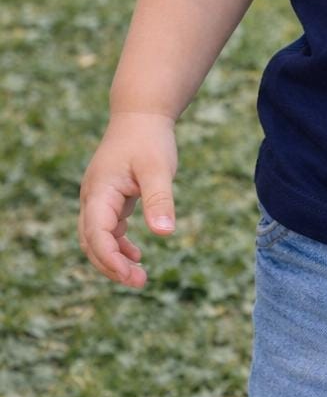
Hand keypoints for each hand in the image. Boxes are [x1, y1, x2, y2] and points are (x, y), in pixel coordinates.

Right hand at [78, 111, 178, 288]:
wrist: (142, 114)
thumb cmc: (150, 139)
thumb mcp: (158, 169)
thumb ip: (159, 201)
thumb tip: (164, 233)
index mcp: (99, 192)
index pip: (96, 235)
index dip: (110, 259)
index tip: (130, 276)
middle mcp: (92, 197)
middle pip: (91, 242)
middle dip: (111, 266)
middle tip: (139, 282)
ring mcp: (99, 198)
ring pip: (97, 238)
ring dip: (114, 258)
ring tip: (139, 276)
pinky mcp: (109, 197)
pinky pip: (107, 229)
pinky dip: (118, 245)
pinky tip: (137, 255)